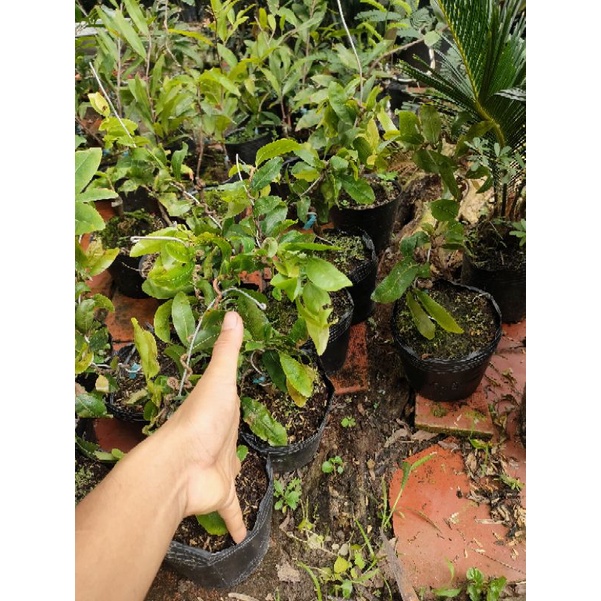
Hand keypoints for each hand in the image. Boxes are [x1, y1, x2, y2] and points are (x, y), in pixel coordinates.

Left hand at [155, 311, 246, 542]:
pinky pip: (233, 509)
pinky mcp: (222, 494)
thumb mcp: (219, 379)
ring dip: (234, 476)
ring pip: (231, 473)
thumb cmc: (201, 420)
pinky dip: (236, 521)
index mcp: (220, 412)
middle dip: (232, 438)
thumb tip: (233, 311)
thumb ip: (228, 350)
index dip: (230, 395)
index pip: (227, 401)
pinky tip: (240, 537)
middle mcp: (219, 439)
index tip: (234, 391)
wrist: (179, 467)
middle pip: (229, 437)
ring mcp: (219, 468)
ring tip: (240, 476)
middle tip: (239, 436)